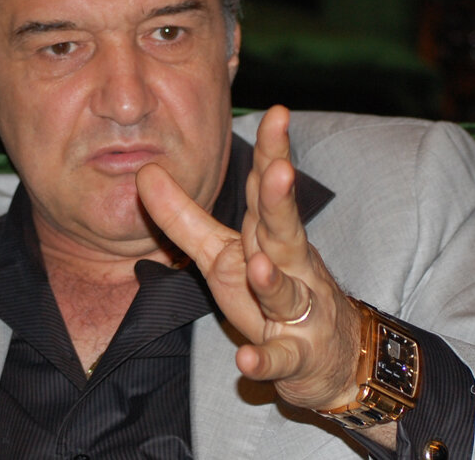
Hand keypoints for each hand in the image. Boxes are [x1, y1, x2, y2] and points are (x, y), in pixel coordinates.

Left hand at [136, 105, 361, 410]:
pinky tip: (247, 360)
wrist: (330, 357)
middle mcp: (289, 265)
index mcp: (268, 236)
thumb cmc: (270, 292)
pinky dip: (266, 360)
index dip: (272, 152)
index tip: (277, 113)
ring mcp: (298, 311)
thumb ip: (183, 216)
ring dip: (273, 281)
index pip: (267, 189)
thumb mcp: (221, 254)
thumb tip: (144, 171)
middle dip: (279, 201)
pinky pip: (281, 358)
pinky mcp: (297, 355)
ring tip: (258, 266)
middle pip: (285, 229)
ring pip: (286, 293)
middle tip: (278, 170)